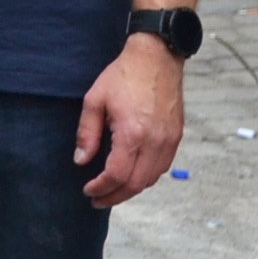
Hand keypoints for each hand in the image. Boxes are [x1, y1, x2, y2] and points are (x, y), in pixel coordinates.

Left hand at [76, 31, 185, 204]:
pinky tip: (131, 175)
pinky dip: (146, 177)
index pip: (117, 175)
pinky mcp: (176, 137)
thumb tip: (81, 160)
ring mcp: (169, 141)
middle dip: (115, 196)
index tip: (88, 190)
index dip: (101, 188)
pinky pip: (162, 167)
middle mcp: (155, 142)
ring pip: (151, 179)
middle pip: (136, 184)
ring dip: (131, 189)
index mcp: (133, 134)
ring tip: (112, 190)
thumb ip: (86, 133)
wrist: (156, 58)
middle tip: (97, 199)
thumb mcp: (94, 100)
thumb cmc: (123, 76)